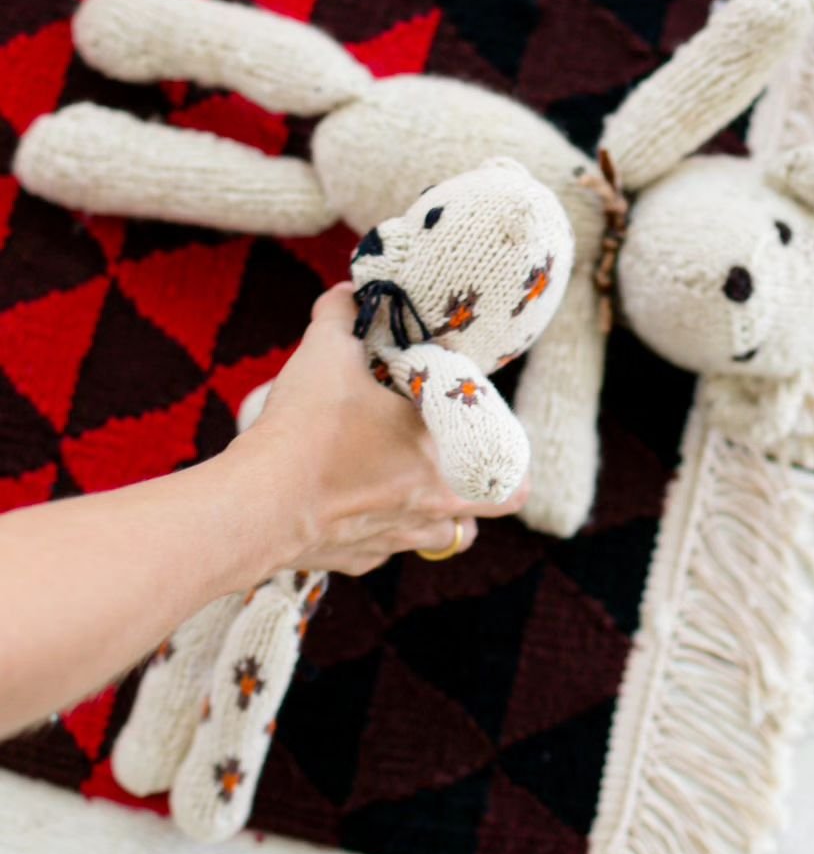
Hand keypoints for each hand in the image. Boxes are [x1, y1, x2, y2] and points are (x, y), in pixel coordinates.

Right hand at [221, 284, 527, 578]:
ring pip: (445, 538)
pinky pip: (385, 551)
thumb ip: (340, 317)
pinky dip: (382, 532)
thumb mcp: (326, 355)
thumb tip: (345, 292)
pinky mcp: (356, 561)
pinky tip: (359, 510)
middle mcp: (431, 506)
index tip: (498, 436)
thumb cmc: (308, 430)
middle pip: (492, 510)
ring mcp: (395, 539)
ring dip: (443, 518)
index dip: (514, 458)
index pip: (511, 470)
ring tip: (424, 491)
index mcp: (444, 457)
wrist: (257, 506)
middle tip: (479, 471)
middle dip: (493, 492)